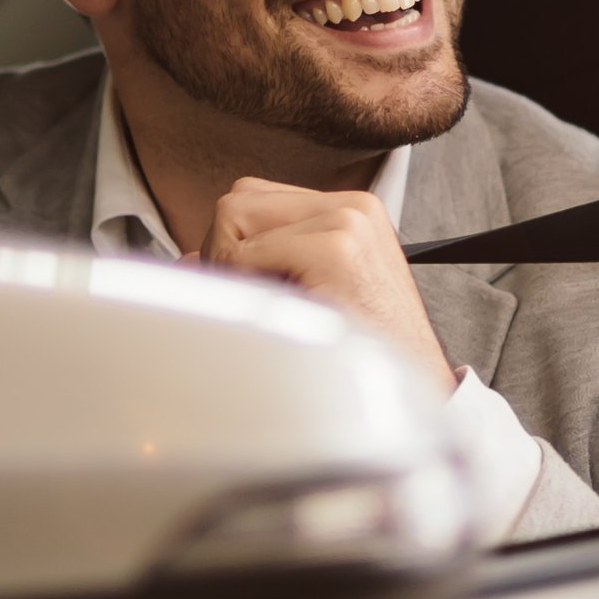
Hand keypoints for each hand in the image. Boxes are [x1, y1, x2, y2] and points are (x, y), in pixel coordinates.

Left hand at [205, 179, 458, 394]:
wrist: (409, 398)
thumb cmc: (360, 355)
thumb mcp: (314, 293)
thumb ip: (262, 262)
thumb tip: (190, 259)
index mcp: (350, 210)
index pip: (254, 199)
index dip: (233, 246)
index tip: (249, 290)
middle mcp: (351, 205)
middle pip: (238, 200)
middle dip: (225, 253)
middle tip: (253, 302)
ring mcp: (346, 221)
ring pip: (233, 216)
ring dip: (233, 268)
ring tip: (272, 308)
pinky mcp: (336, 248)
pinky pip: (246, 254)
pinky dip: (248, 288)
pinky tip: (286, 316)